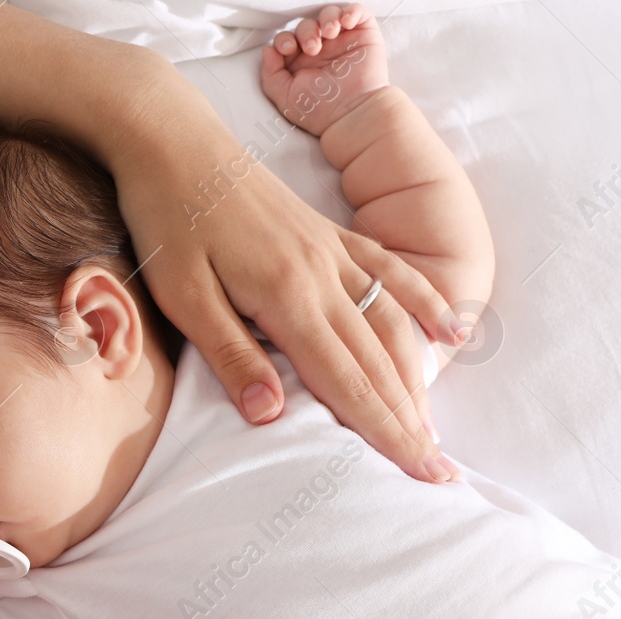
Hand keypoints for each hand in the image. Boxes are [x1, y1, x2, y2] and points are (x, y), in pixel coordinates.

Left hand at [109, 60, 461, 482]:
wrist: (173, 141)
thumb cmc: (169, 221)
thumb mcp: (182, 296)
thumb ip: (230, 354)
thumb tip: (270, 416)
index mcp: (288, 298)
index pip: (349, 382)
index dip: (386, 433)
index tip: (420, 475)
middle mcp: (323, 276)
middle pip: (380, 362)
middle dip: (411, 423)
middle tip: (442, 475)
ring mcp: (332, 251)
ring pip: (392, 323)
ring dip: (419, 378)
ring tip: (435, 428)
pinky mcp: (328, 233)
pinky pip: (389, 273)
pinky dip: (424, 303)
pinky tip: (451, 330)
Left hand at [261, 4, 388, 136]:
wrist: (352, 113)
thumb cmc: (320, 110)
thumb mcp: (285, 97)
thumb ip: (270, 74)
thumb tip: (268, 49)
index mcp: (300, 63)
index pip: (287, 39)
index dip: (284, 39)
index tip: (288, 49)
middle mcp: (321, 50)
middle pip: (306, 25)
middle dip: (306, 32)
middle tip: (313, 49)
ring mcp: (342, 42)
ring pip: (329, 14)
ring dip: (326, 18)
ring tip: (330, 33)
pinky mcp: (363, 35)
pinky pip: (357, 12)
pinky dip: (351, 11)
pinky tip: (346, 22)